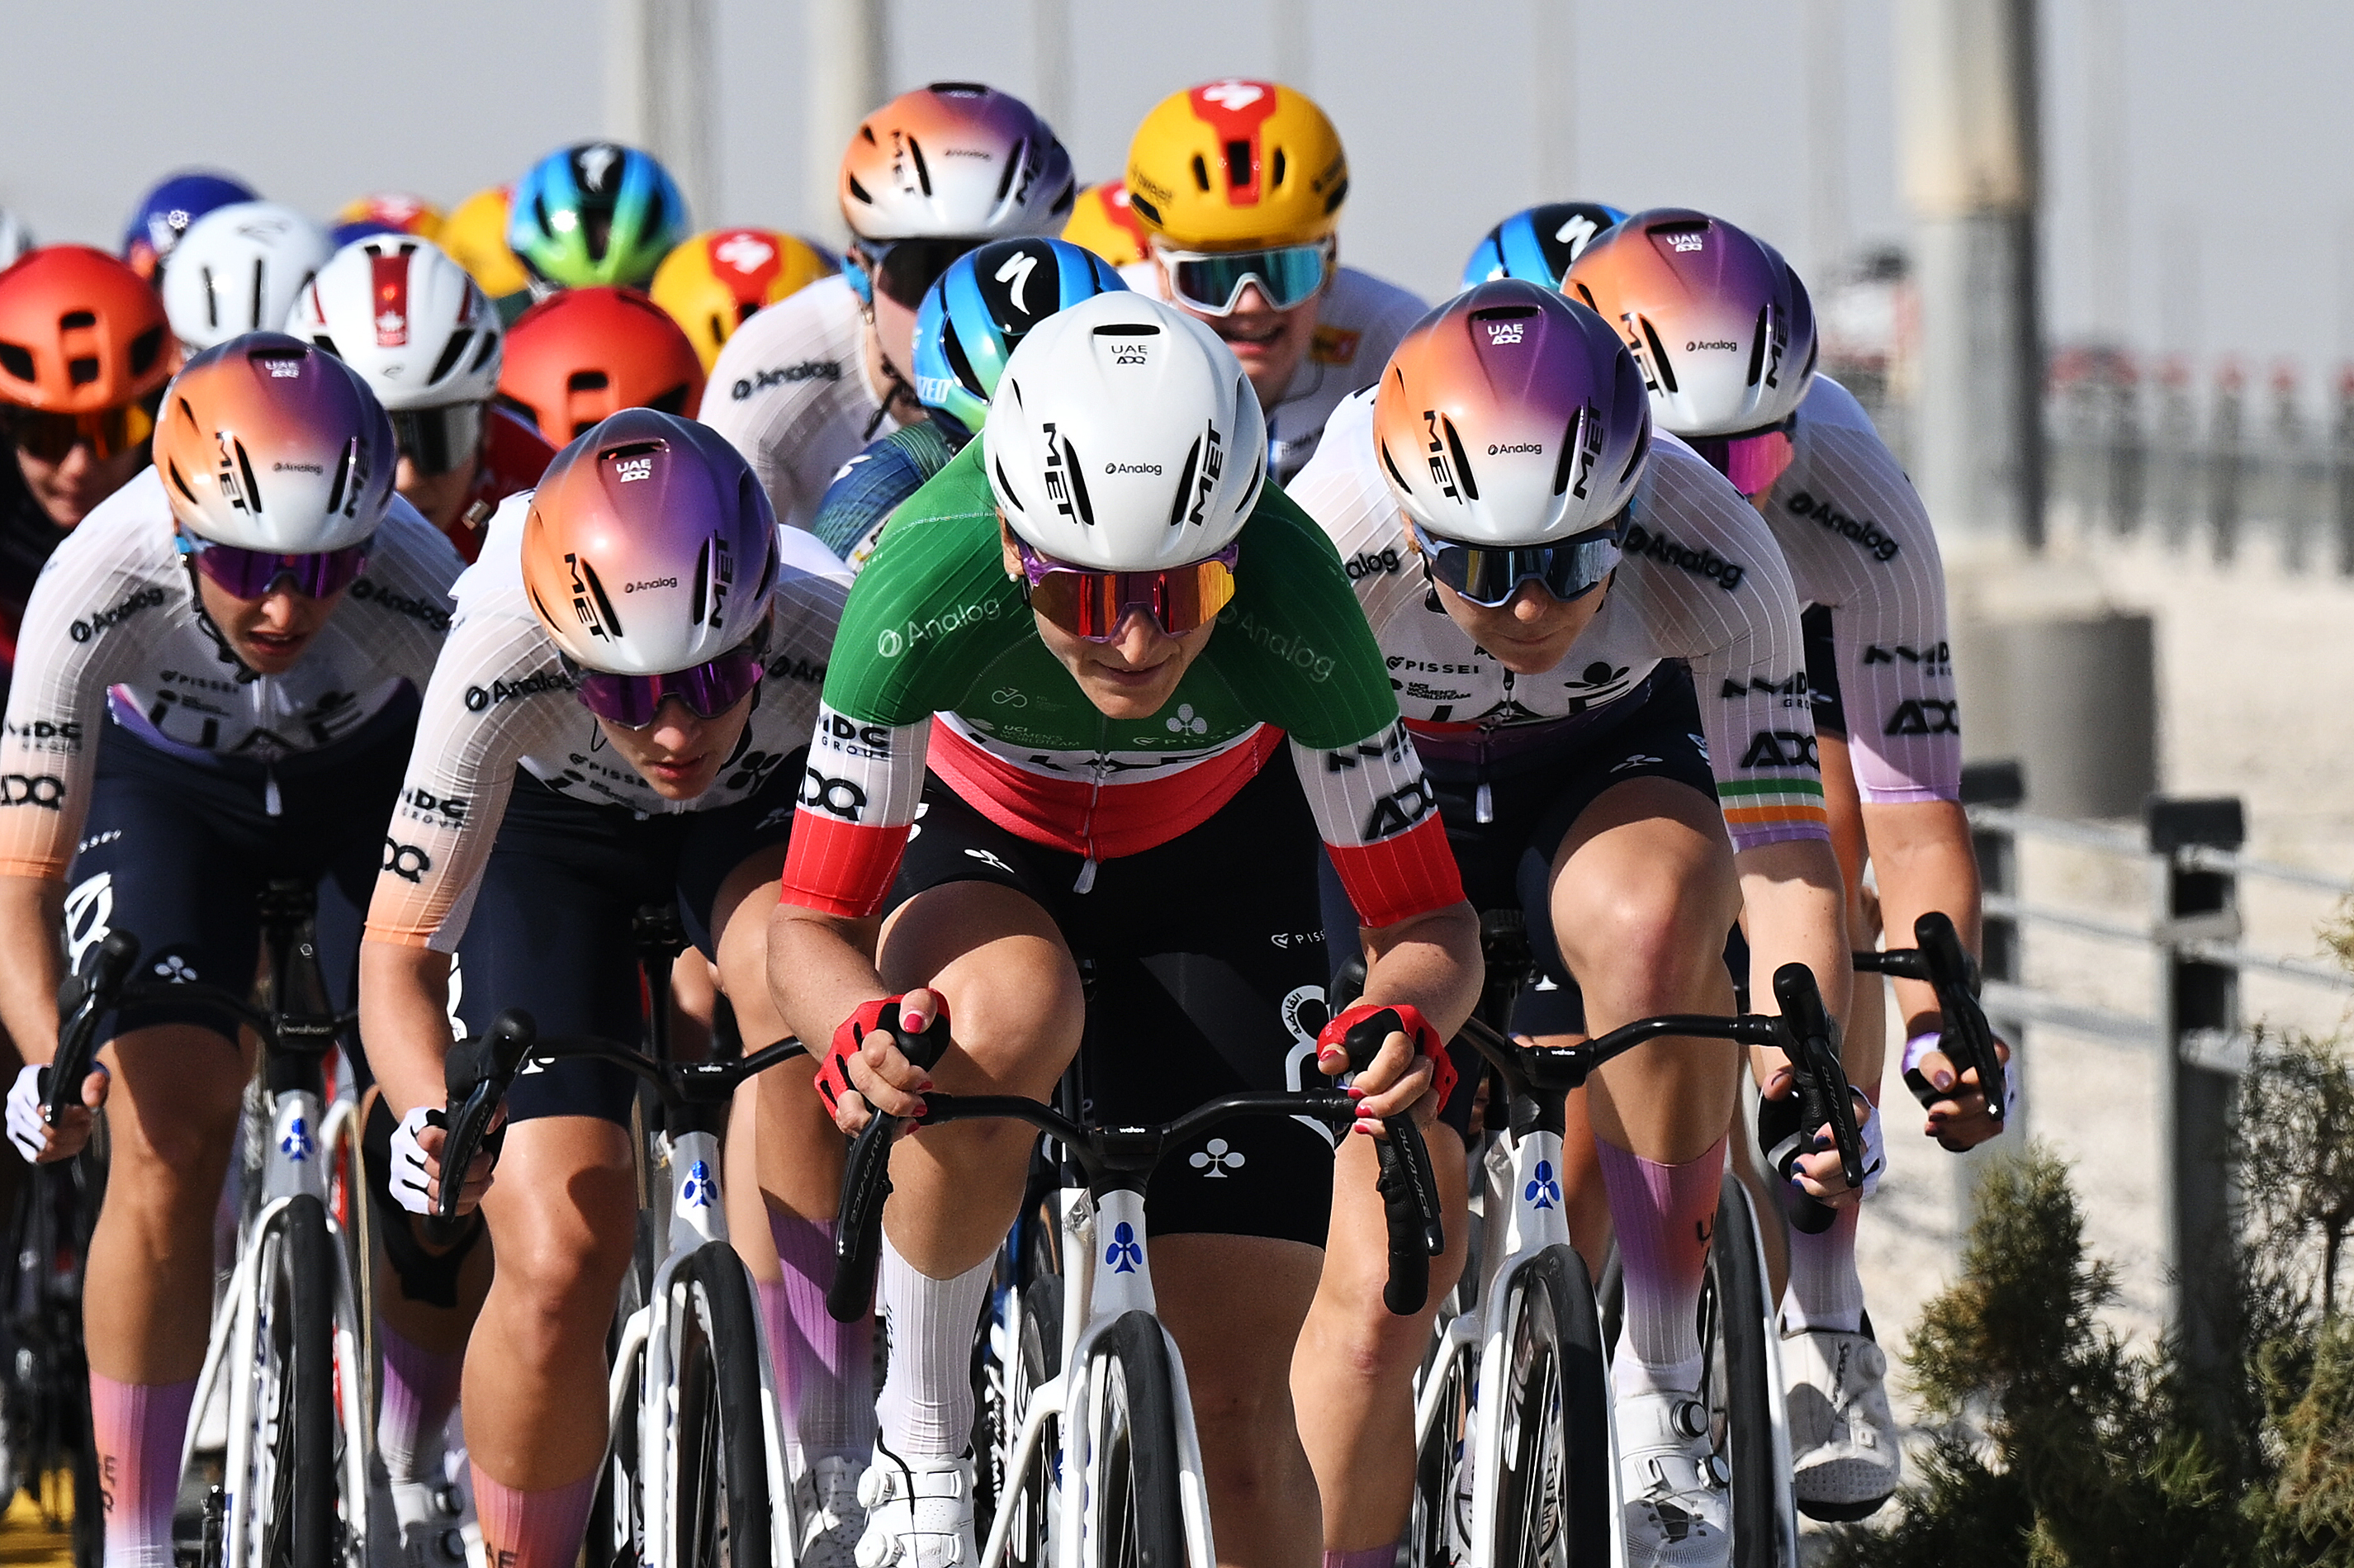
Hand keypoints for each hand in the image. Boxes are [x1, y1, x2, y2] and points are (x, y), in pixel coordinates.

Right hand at [6, 1060, 105, 1164]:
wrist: (67, 1089)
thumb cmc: (79, 1080)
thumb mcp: (94, 1073)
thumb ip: (97, 1082)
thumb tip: (91, 1101)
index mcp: (29, 1077)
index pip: (47, 1108)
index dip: (72, 1115)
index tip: (86, 1113)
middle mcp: (15, 1098)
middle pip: (44, 1129)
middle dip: (73, 1129)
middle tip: (87, 1122)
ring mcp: (13, 1119)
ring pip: (42, 1144)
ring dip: (68, 1141)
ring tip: (81, 1130)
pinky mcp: (16, 1137)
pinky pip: (36, 1155)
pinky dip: (57, 1153)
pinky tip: (69, 1142)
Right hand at [388, 1104, 501, 1216]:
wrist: (439, 1134)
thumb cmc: (459, 1123)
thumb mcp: (478, 1108)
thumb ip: (494, 1110)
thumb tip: (489, 1128)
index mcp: (417, 1119)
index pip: (429, 1138)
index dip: (453, 1147)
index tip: (480, 1149)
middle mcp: (401, 1144)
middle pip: (435, 1169)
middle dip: (472, 1170)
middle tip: (487, 1163)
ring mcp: (398, 1170)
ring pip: (434, 1191)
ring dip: (467, 1189)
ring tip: (483, 1179)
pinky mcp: (401, 1193)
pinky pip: (430, 1207)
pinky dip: (456, 1205)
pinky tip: (470, 1194)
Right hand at [815, 988, 943, 1135]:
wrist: (865, 1023)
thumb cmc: (898, 1019)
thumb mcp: (919, 1002)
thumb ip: (921, 1005)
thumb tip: (913, 1023)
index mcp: (863, 1027)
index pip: (877, 1055)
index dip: (906, 1074)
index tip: (926, 1081)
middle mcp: (844, 1053)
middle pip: (865, 1085)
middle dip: (899, 1101)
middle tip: (921, 1103)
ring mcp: (836, 1077)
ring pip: (850, 1112)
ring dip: (883, 1122)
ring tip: (907, 1120)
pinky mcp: (834, 1097)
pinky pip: (846, 1122)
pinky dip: (871, 1129)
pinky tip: (894, 1125)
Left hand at [1315, 1002, 1447, 1132]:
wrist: (1390, 1024)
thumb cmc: (1366, 1027)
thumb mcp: (1342, 1028)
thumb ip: (1334, 1047)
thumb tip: (1329, 1064)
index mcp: (1404, 1023)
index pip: (1398, 1053)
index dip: (1376, 1078)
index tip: (1354, 1091)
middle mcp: (1426, 1046)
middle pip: (1418, 1081)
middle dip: (1388, 1103)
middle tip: (1361, 1110)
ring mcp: (1437, 1068)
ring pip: (1428, 1102)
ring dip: (1399, 1119)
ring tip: (1369, 1123)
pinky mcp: (1439, 1089)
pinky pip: (1429, 1114)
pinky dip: (1407, 1126)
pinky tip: (1382, 1126)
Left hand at [1759, 1064, 1880, 1207]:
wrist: (1788, 1136)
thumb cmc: (1789, 1115)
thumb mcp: (1777, 1101)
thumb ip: (1776, 1087)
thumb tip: (1780, 1080)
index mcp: (1846, 1104)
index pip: (1859, 1112)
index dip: (1839, 1129)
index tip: (1818, 1139)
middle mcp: (1862, 1130)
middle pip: (1857, 1152)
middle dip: (1825, 1165)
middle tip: (1800, 1163)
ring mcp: (1864, 1157)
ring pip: (1856, 1177)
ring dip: (1825, 1185)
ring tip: (1800, 1178)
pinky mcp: (1860, 1179)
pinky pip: (1854, 1194)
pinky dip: (1832, 1198)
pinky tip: (1813, 1190)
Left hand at [1909, 1032, 2012, 1150]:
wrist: (1927, 1064)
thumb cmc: (1928, 1052)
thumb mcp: (1924, 1052)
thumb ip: (1934, 1063)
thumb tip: (1946, 1082)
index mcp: (1987, 1050)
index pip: (1997, 1058)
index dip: (1981, 1074)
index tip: (1961, 1082)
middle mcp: (1997, 1075)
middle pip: (1992, 1097)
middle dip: (1962, 1109)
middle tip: (1933, 1113)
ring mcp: (1994, 1099)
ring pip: (1990, 1121)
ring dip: (1959, 1128)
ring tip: (1931, 1126)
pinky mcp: (1985, 1118)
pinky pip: (1980, 1134)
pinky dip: (1959, 1136)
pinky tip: (1938, 1132)